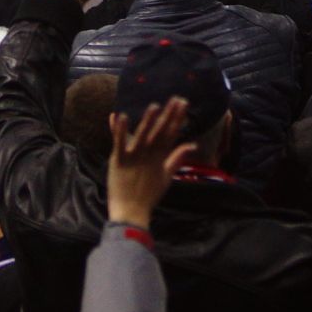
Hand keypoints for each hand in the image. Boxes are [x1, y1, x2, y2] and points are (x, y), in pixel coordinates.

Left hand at [105, 98, 196, 230]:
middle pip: (160, 132)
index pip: (171, 134)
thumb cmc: (149, 195)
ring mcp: (133, 157)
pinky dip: (119, 130)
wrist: (131, 212)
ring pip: (142, 135)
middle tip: (176, 99)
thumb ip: (177, 158)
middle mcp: (148, 155)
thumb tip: (193, 145)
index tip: (184, 104)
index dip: (177, 119)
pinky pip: (119, 143)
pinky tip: (120, 116)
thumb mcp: (167, 176)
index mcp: (160, 157)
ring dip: (148, 120)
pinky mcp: (118, 160)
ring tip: (155, 106)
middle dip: (168, 115)